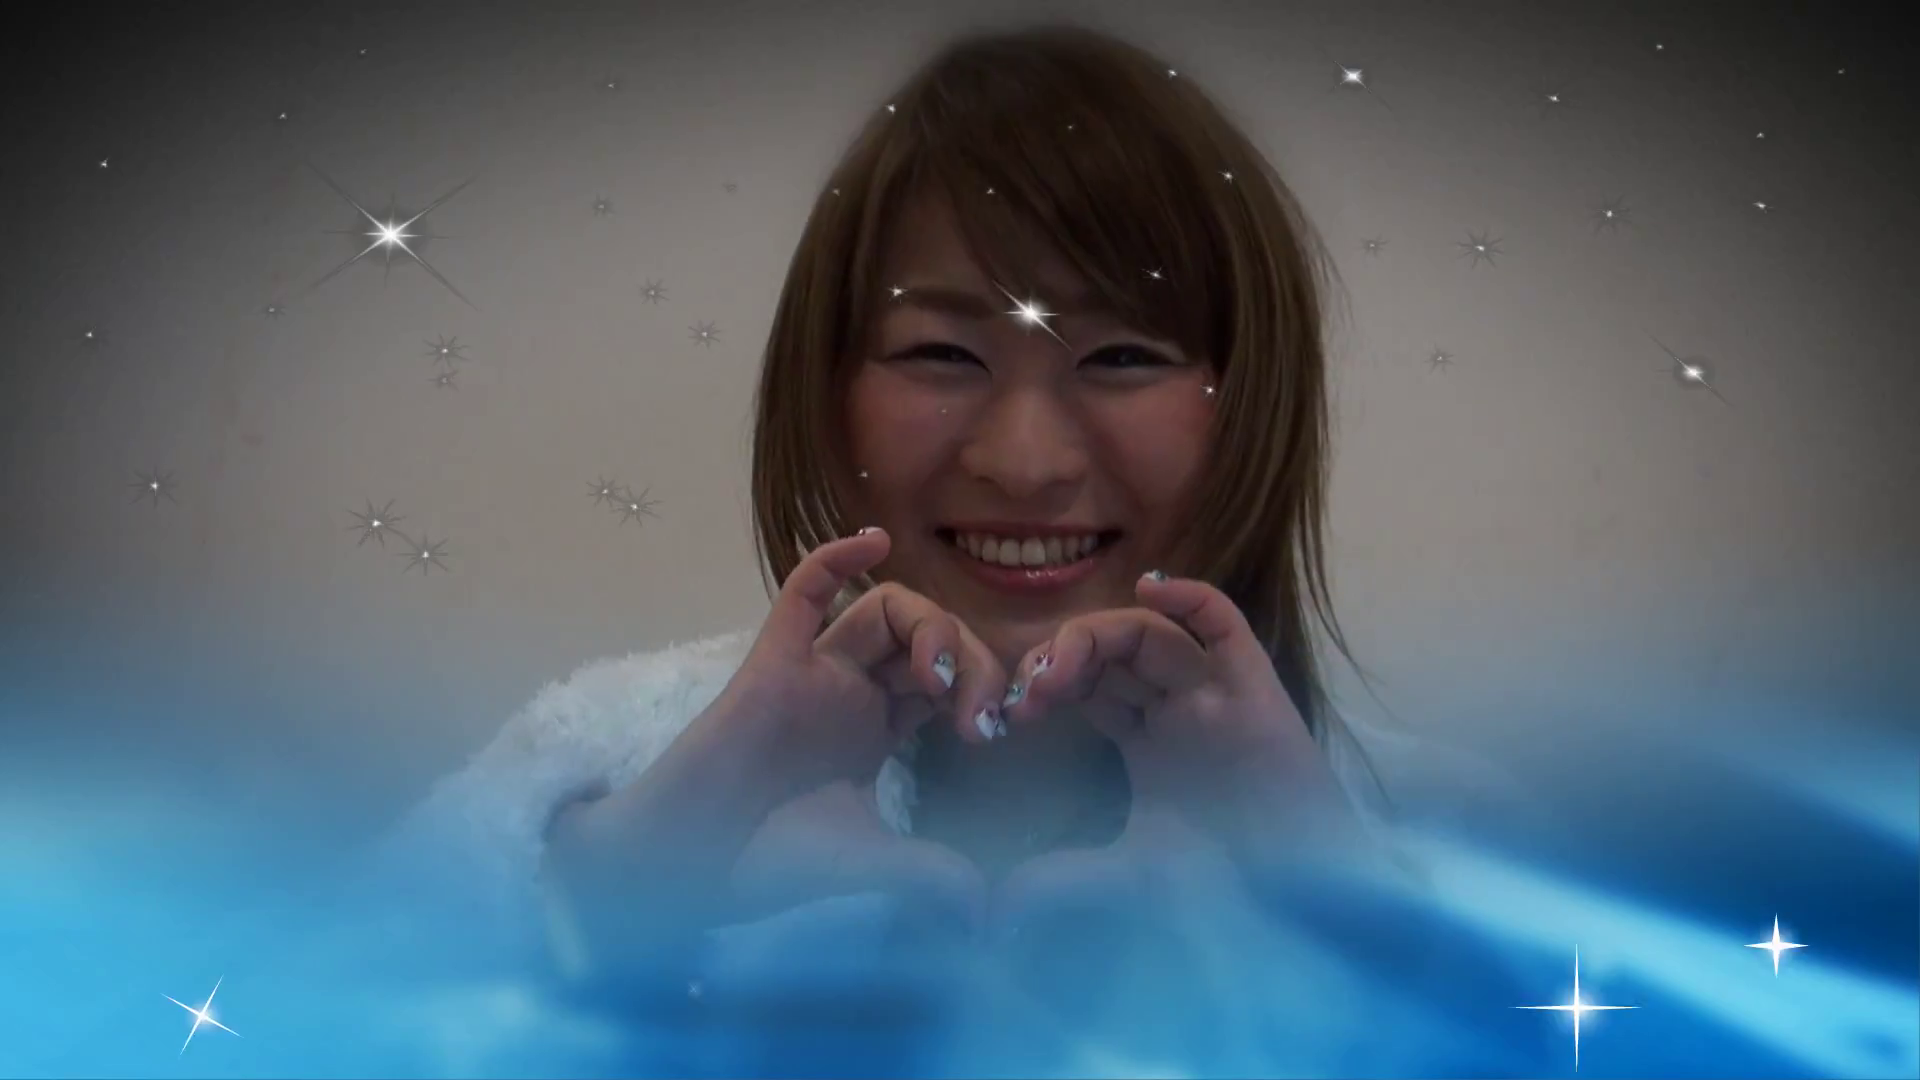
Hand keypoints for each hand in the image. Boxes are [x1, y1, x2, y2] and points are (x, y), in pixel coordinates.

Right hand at [543, 527, 1009, 949]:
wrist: (690, 865)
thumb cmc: (769, 862)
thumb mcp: (868, 864)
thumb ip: (928, 874)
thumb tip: (983, 906)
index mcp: (877, 733)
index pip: (949, 683)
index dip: (984, 690)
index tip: (996, 731)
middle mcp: (851, 694)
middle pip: (927, 641)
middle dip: (972, 660)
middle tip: (981, 712)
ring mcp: (813, 674)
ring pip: (881, 610)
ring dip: (927, 624)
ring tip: (939, 674)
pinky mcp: (772, 662)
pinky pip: (802, 595)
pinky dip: (836, 559)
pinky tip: (874, 541)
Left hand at [990, 573, 1362, 936]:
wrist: (1299, 893)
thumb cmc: (1227, 884)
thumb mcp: (1130, 874)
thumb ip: (1068, 878)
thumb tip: (1003, 899)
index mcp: (1146, 740)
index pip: (1087, 685)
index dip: (1045, 684)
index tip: (1012, 713)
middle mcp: (1177, 708)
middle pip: (1110, 653)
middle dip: (1061, 658)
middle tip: (1028, 691)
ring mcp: (1215, 694)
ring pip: (1151, 634)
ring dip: (1098, 636)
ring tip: (1058, 666)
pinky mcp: (1255, 689)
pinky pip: (1226, 626)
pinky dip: (1192, 599)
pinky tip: (1151, 588)